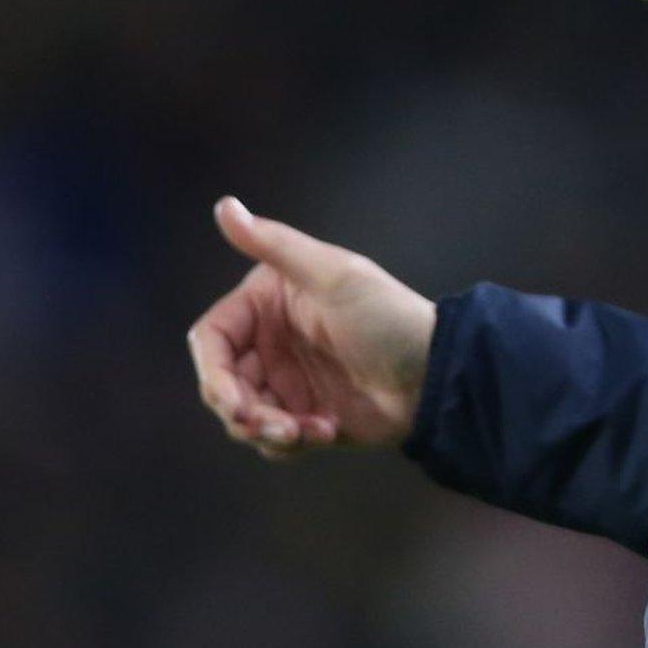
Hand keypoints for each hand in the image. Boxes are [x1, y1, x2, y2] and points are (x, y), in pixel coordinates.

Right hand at [187, 197, 436, 459]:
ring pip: (243, 417)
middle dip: (242, 412)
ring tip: (307, 432)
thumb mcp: (333, 275)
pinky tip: (328, 429)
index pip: (212, 339)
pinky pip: (272, 440)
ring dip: (266, 431)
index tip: (233, 402)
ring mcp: (286, 381)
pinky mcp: (304, 416)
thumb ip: (275, 244)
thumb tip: (224, 206)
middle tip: (278, 428)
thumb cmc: (387, 316)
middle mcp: (268, 342)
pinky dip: (289, 442)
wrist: (436, 374)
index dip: (213, 373)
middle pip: (221, 385)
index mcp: (266, 303)